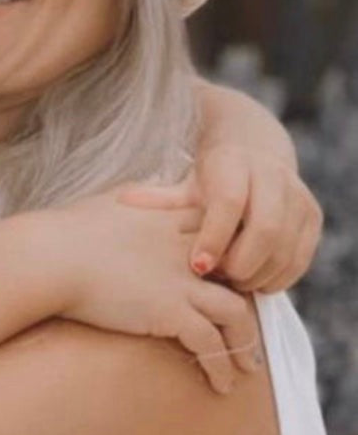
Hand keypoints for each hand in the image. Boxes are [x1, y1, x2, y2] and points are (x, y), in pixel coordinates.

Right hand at [51, 192, 260, 393]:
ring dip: (245, 343)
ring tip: (246, 365)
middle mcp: (185, 249)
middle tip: (248, 326)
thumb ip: (136, 196)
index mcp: (171, 219)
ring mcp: (181, 281)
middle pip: (240, 275)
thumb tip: (137, 194)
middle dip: (250, 302)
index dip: (233, 259)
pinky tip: (220, 383)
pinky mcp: (171, 312)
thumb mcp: (110, 199)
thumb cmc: (67, 230)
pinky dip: (220, 366)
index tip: (232, 281)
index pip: (221, 235)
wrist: (49, 256)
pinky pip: (211, 344)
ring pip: (237, 313)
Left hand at [117, 152, 322, 291]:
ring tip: (231, 281)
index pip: (228, 204)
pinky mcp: (313, 217)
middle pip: (265, 229)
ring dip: (259, 274)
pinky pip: (301, 258)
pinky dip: (278, 277)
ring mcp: (298, 196)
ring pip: (285, 248)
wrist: (253, 152)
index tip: (198, 267)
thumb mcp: (185, 184)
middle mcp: (272, 176)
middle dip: (240, 262)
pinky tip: (254, 281)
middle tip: (217, 278)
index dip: (214, 238)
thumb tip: (121, 201)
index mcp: (234, 164)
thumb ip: (159, 198)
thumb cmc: (211, 176)